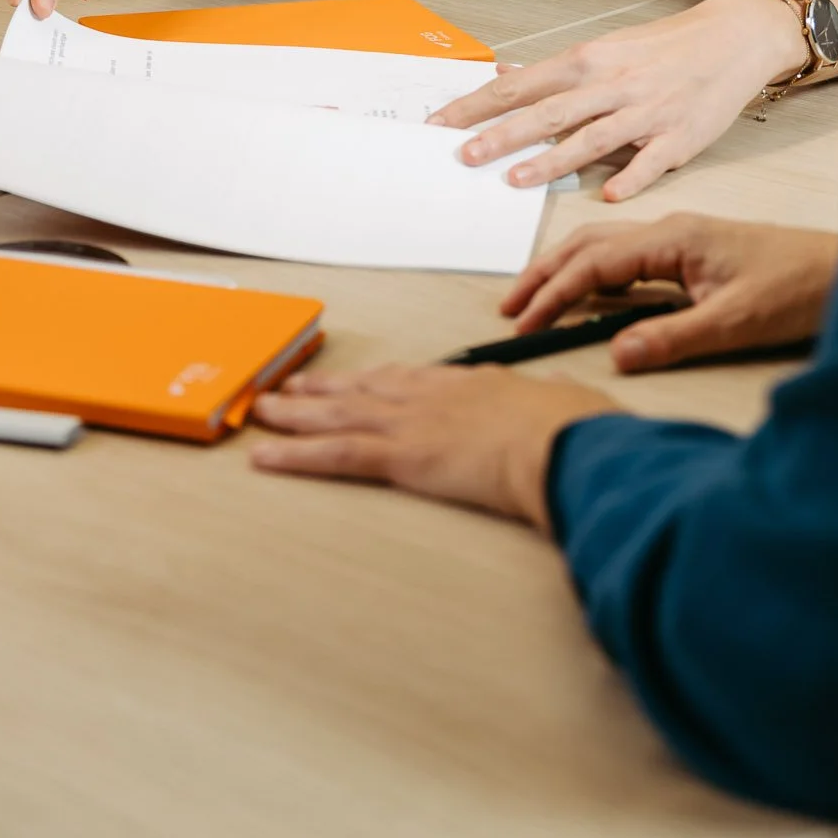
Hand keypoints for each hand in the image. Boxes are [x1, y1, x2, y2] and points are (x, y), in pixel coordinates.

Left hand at [249, 362, 617, 528]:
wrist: (564, 443)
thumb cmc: (576, 430)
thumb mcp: (569, 403)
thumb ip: (556, 398)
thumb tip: (563, 391)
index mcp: (472, 384)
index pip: (410, 380)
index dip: (374, 382)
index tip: (351, 381)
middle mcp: (432, 395)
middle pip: (364, 390)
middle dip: (321, 392)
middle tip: (286, 389)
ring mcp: (413, 422)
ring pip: (338, 416)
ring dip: (294, 416)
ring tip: (261, 413)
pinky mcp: (402, 454)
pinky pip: (336, 455)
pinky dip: (296, 455)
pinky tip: (266, 457)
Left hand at [428, 0, 837, 197]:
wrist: (730, 40)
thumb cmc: (663, 47)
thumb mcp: (604, 49)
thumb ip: (553, 71)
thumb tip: (500, 74)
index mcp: (588, 61)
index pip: (521, 86)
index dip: (478, 105)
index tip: (441, 123)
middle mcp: (611, 84)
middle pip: (547, 112)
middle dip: (501, 134)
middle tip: (462, 155)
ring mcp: (644, 111)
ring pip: (589, 138)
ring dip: (550, 160)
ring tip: (514, 179)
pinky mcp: (677, 137)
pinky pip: (649, 161)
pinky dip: (629, 176)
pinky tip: (606, 195)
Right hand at [505, 212, 837, 369]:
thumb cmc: (800, 287)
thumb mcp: (736, 321)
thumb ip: (674, 336)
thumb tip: (617, 354)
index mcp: (674, 237)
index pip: (594, 262)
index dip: (554, 292)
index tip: (524, 322)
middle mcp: (671, 230)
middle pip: (588, 245)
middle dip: (545, 274)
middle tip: (510, 308)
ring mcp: (681, 240)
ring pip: (605, 248)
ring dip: (566, 271)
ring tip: (534, 300)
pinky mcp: (692, 254)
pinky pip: (628, 258)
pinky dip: (595, 273)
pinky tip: (589, 295)